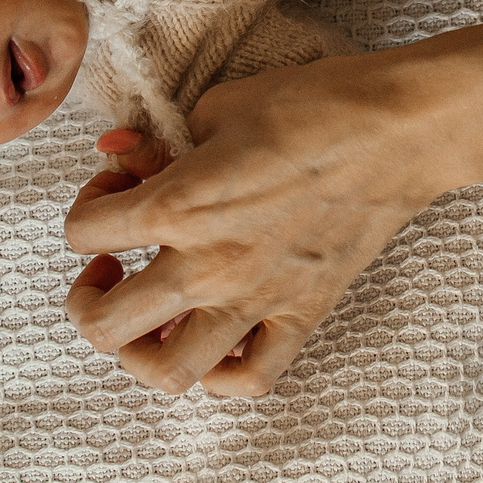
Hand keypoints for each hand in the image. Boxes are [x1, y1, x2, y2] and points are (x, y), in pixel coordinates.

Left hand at [60, 2, 482, 397]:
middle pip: (103, 327)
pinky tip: (215, 339)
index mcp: (178, 204)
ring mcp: (256, 299)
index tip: (117, 186)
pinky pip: (250, 378)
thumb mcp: (219, 106)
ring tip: (151, 319)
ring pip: (168, 372)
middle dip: (88, 300)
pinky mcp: (302, 315)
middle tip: (109, 270)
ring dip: (141, 352)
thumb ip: (163, 142)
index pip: (82, 233)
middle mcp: (207, 264)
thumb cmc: (314, 103)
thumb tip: (127, 156)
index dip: (88, 205)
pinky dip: (221, 374)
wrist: (401, 129)